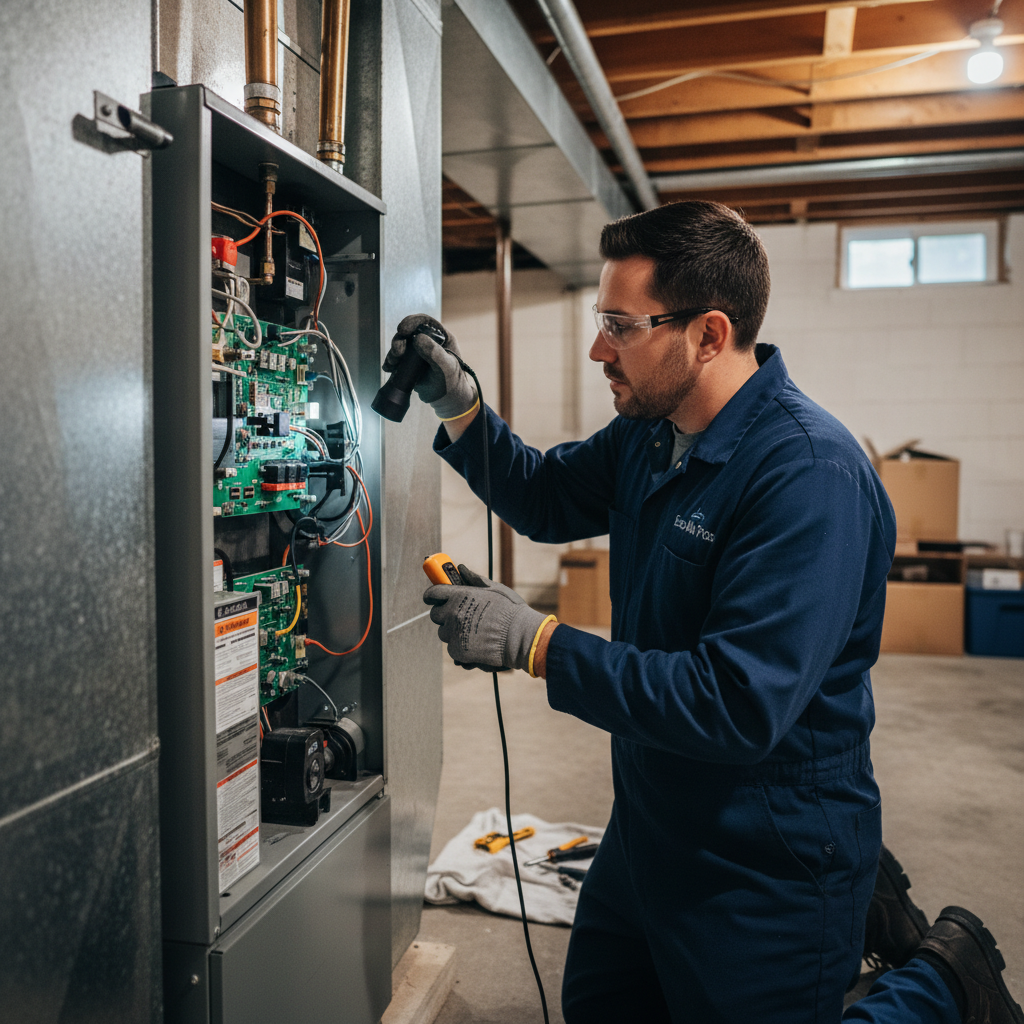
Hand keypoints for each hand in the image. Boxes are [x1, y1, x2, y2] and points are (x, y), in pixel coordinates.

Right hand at [384, 314, 476, 419]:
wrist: (448, 402)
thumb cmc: (453, 384)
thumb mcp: (447, 368)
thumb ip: (435, 353)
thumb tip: (418, 338)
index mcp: (441, 337)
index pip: (424, 322)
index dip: (411, 322)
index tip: (402, 330)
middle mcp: (429, 342)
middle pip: (408, 333)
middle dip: (399, 340)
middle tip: (397, 352)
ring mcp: (418, 353)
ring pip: (401, 346)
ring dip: (393, 352)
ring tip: (392, 363)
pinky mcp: (410, 365)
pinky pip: (398, 360)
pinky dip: (391, 363)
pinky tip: (388, 368)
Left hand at [423, 565, 549, 673]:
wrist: (520, 637)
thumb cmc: (511, 611)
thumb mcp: (494, 589)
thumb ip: (474, 580)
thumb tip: (461, 569)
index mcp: (459, 595)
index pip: (433, 593)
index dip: (431, 595)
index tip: (432, 598)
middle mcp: (452, 613)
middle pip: (435, 615)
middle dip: (444, 615)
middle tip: (460, 615)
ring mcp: (453, 633)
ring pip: (443, 633)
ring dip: (453, 631)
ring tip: (473, 631)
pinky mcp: (457, 651)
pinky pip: (452, 648)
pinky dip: (461, 646)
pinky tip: (476, 643)